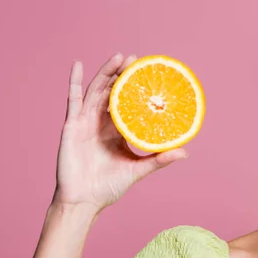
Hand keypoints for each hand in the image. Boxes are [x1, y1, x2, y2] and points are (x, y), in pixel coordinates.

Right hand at [51, 53, 187, 213]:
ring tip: (119, 57)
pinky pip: (73, 100)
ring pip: (96, 91)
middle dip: (122, 75)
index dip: (135, 89)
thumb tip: (185, 153)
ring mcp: (85, 122)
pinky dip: (75, 81)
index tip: (147, 74)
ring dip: (106, 73)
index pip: (127, 104)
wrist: (84, 200)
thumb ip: (159, 160)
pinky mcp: (72, 125)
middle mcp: (101, 123)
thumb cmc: (109, 187)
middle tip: (135, 59)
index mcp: (116, 131)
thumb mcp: (138, 170)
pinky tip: (78, 64)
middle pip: (111, 92)